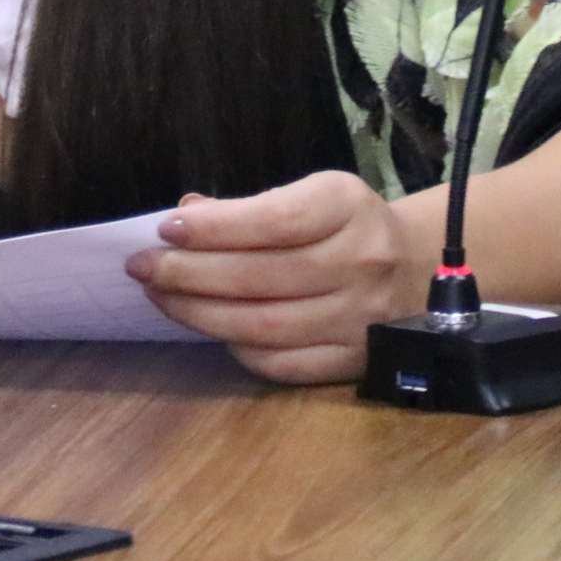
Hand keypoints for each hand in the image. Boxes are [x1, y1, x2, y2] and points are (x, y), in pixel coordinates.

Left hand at [126, 171, 428, 384]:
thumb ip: (250, 208)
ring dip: (200, 313)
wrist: (418, 269)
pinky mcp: (353, 361)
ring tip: (161, 297)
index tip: (166, 229)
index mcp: (348, 207)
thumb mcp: (311, 196)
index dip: (215, 229)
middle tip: (142, 267)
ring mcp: (361, 319)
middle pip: (262, 277)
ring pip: (265, 325)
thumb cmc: (345, 225)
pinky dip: (237, 348)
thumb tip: (185, 215)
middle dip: (190, 273)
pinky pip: (282, 364)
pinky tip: (210, 329)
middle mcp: (361, 262)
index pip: (275, 221)